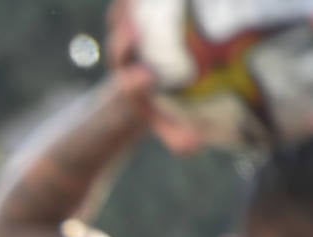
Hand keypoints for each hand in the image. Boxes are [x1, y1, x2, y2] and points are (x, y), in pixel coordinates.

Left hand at [105, 0, 206, 154]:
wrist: (142, 81)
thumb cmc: (160, 106)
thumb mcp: (168, 123)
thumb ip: (178, 137)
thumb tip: (195, 146)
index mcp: (129, 86)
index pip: (128, 85)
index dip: (135, 81)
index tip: (147, 78)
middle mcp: (122, 61)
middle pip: (118, 50)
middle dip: (123, 42)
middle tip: (134, 32)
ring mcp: (123, 38)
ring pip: (119, 21)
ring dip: (125, 11)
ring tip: (137, 0)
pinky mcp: (127, 19)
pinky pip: (129, 5)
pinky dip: (136, 0)